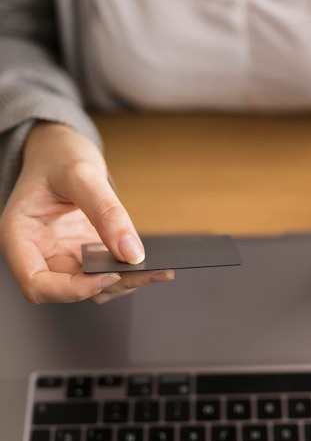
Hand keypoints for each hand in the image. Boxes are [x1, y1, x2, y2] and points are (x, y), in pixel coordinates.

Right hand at [0, 122, 173, 303]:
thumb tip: (131, 252)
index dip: (71, 290)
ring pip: (92, 287)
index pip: (37, 284)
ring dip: (124, 283)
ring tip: (159, 269)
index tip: (108, 276)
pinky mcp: (83, 254)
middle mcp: (39, 253)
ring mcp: (61, 256)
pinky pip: (105, 272)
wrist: (60, 150)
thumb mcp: (81, 174)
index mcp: (21, 237)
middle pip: (70, 289)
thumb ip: (106, 212)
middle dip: (111, 285)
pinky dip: (128, 272)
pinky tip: (152, 262)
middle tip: (151, 272)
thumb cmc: (58, 157)